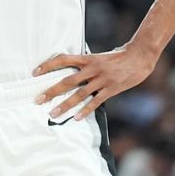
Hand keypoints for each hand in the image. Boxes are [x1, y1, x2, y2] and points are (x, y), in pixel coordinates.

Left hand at [33, 45, 157, 119]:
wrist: (139, 57)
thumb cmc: (119, 57)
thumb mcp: (100, 57)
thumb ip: (86, 64)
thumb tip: (72, 71)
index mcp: (87, 58)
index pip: (63, 59)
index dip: (48, 65)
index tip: (35, 73)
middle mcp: (92, 68)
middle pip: (67, 81)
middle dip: (51, 91)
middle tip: (38, 100)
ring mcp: (101, 79)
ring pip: (79, 94)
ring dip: (65, 105)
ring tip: (53, 113)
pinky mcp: (111, 89)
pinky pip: (95, 101)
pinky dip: (85, 110)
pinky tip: (77, 118)